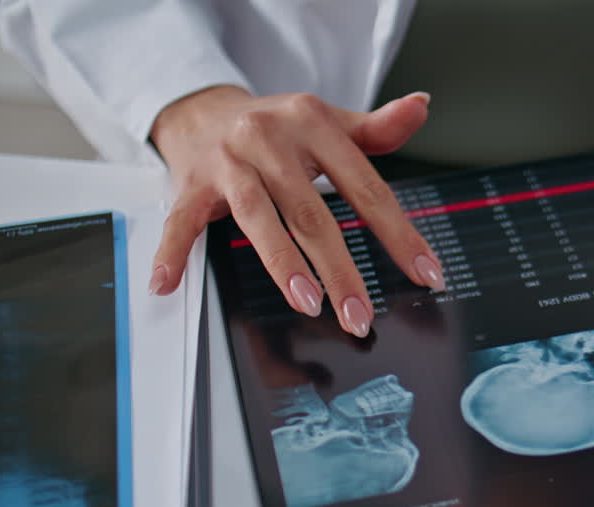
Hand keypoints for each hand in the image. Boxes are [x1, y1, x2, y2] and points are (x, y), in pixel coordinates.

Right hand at [147, 85, 444, 336]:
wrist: (204, 109)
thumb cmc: (280, 128)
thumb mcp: (330, 122)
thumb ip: (378, 128)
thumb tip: (420, 107)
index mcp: (312, 122)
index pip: (365, 186)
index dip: (398, 234)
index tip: (425, 273)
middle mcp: (268, 138)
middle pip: (311, 211)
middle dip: (340, 268)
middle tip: (361, 313)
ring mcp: (228, 161)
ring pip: (257, 216)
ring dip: (282, 263)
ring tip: (307, 303)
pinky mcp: (190, 182)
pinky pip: (182, 220)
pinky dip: (173, 251)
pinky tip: (168, 283)